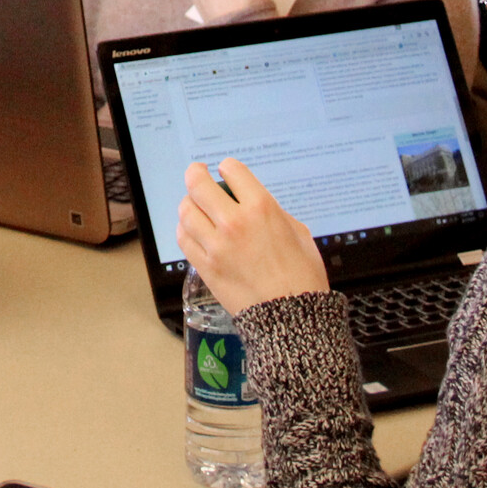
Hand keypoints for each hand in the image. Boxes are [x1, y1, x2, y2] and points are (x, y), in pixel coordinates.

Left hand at [177, 159, 328, 312]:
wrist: (291, 319)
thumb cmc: (302, 278)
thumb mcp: (299, 234)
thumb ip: (276, 214)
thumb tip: (258, 207)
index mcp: (261, 209)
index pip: (232, 171)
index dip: (228, 168)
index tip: (226, 171)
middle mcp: (234, 222)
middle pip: (198, 184)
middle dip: (196, 174)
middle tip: (197, 173)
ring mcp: (216, 245)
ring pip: (186, 211)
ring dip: (189, 203)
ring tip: (194, 204)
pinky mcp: (205, 267)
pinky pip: (184, 239)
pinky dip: (185, 230)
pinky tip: (192, 229)